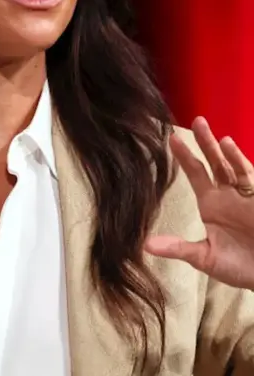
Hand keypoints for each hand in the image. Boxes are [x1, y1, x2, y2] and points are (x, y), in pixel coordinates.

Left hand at [144, 116, 253, 289]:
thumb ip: (178, 248)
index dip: (184, 156)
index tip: (170, 138)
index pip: (195, 173)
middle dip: (205, 142)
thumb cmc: (241, 267)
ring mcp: (246, 195)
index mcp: (212, 204)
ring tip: (213, 134)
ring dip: (225, 151)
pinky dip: (241, 162)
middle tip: (196, 121)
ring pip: (234, 166)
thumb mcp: (206, 258)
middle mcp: (228, 194)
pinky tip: (230, 148)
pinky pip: (250, 177)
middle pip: (215, 162)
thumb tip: (145, 245)